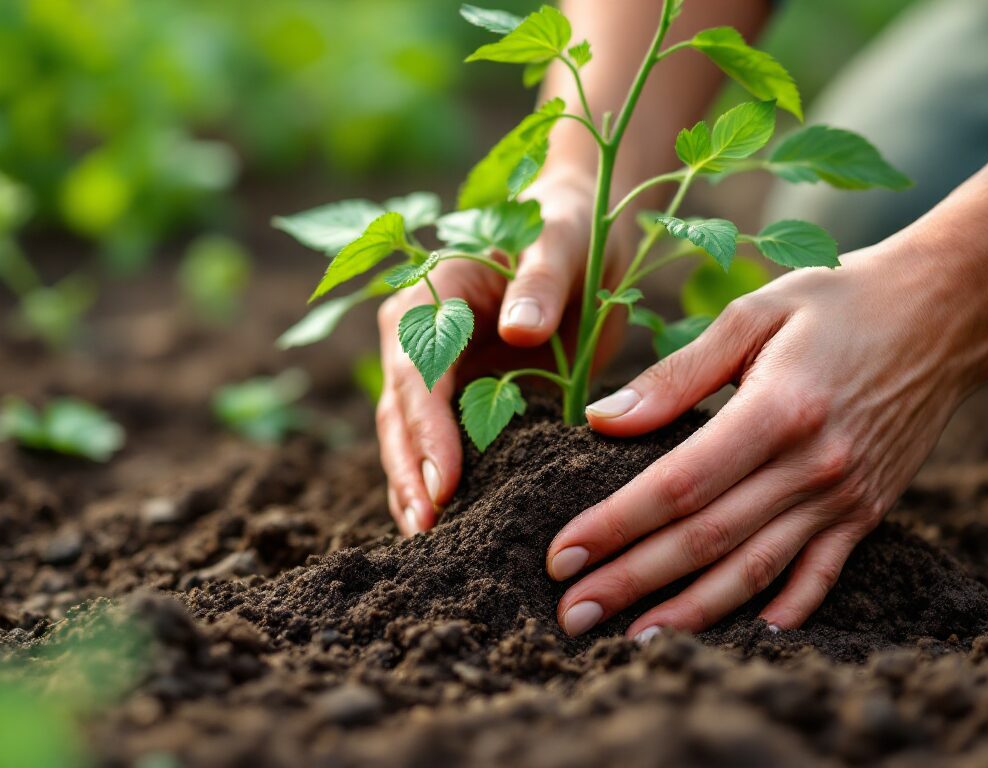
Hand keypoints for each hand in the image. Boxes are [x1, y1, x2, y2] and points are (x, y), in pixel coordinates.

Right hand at [377, 171, 606, 535]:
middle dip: (411, 472)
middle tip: (429, 529)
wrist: (584, 227)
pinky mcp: (462, 394)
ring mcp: (438, 369)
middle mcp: (420, 335)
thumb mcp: (562, 241)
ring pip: (410, 436)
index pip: (418, 372)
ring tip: (429, 542)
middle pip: (402, 414)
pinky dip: (442, 482)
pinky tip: (450, 527)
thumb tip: (518, 329)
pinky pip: (442, 443)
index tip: (445, 483)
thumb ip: (541, 280)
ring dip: (416, 486)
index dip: (427, 431)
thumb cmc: (572, 226)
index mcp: (431, 294)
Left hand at [545, 241, 987, 638]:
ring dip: (690, 611)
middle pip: (706, 539)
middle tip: (570, 615)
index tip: (560, 557)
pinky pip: (821, 576)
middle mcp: (814, 465)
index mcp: (777, 409)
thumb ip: (676, 373)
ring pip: (755, 570)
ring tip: (632, 640)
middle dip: (631, 582)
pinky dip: (783, 612)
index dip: (614, 526)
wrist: (945, 313)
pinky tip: (739, 638)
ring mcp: (845, 496)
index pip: (677, 486)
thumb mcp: (754, 313)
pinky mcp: (868, 512)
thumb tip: (602, 421)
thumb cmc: (838, 301)